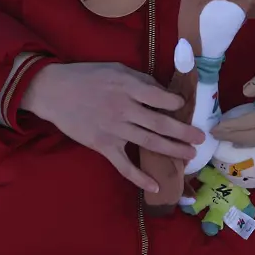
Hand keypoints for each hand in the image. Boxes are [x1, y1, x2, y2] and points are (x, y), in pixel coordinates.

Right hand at [20, 62, 206, 192]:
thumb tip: (162, 92)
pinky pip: (124, 165)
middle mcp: (124, 108)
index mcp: (127, 86)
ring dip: (172, 150)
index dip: (175, 103)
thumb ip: (139, 80)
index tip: (184, 107)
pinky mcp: (103, 145)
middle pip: (160, 123)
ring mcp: (114, 129)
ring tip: (189, 156)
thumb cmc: (86, 77)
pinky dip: (139, 177)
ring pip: (149, 142)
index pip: (159, 97)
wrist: (54, 92)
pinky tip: (155, 186)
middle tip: (200, 138)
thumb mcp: (115, 69)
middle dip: (183, 131)